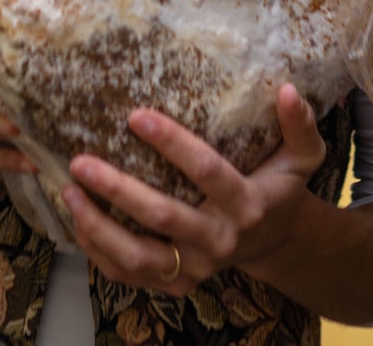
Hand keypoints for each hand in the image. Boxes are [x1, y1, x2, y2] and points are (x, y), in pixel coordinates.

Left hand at [60, 83, 326, 295]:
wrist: (276, 243)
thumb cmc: (279, 188)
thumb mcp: (303, 157)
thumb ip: (299, 125)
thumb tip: (285, 88)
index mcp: (248, 205)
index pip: (208, 171)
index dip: (173, 143)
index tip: (136, 115)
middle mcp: (221, 241)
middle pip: (162, 217)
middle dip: (117, 188)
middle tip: (80, 160)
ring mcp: (197, 268)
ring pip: (139, 256)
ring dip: (98, 226)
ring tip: (70, 192)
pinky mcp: (178, 283)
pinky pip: (130, 275)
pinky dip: (98, 252)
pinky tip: (78, 221)